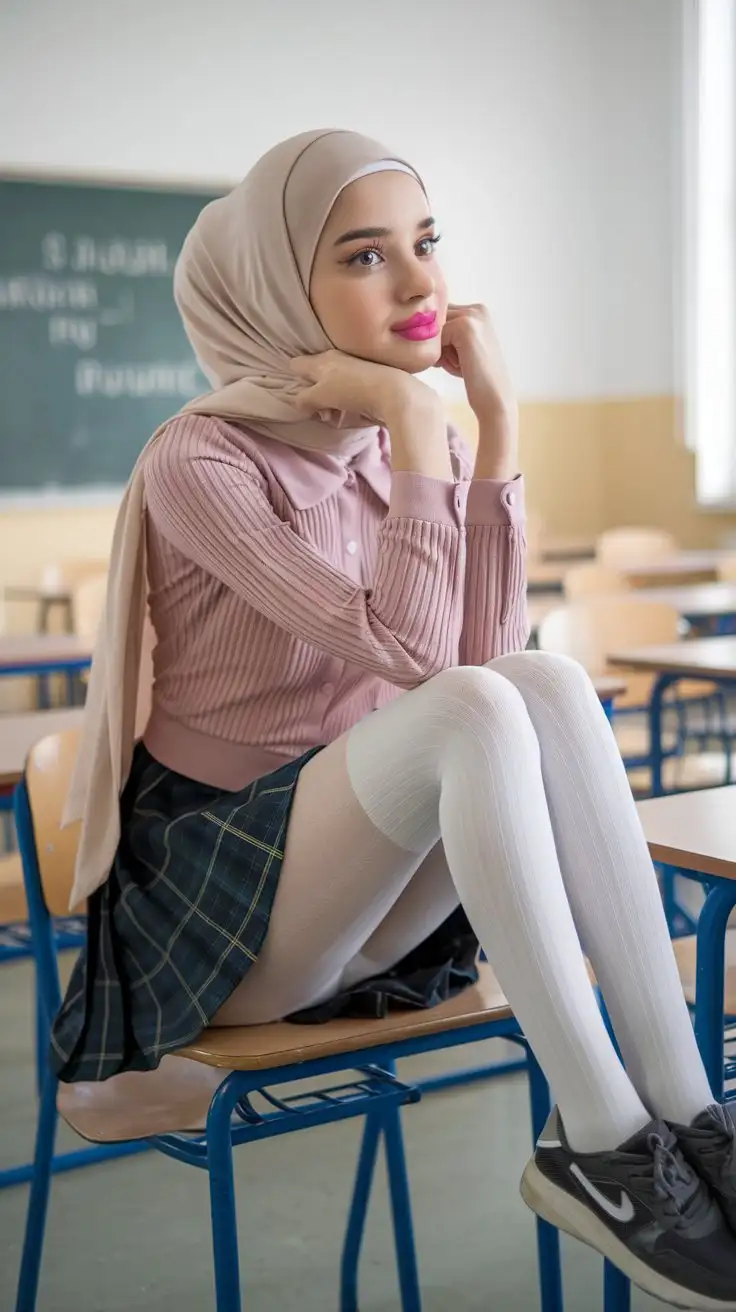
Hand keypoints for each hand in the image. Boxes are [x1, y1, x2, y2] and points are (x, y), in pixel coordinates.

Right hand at [290, 350, 431, 428]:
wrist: (393, 392)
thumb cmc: (351, 391)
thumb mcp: (320, 397)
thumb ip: (304, 399)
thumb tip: (298, 402)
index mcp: (321, 360)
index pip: (297, 363)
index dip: (293, 376)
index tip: (297, 392)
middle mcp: (336, 359)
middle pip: (315, 376)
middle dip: (313, 394)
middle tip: (318, 410)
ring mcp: (354, 368)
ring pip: (332, 385)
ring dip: (329, 402)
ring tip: (335, 417)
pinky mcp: (368, 379)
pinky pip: (348, 391)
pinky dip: (345, 402)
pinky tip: (351, 414)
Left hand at [436, 304, 517, 476]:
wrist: (495, 398)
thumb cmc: (475, 377)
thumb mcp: (460, 349)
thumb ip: (445, 333)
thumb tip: (414, 325)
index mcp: (478, 310)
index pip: (440, 318)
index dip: (440, 341)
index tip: (457, 359)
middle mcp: (477, 308)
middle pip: (435, 323)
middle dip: (438, 345)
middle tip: (459, 364)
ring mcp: (472, 315)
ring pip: (434, 331)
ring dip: (439, 352)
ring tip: (461, 365)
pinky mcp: (465, 327)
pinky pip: (435, 340)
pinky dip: (441, 357)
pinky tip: (461, 367)